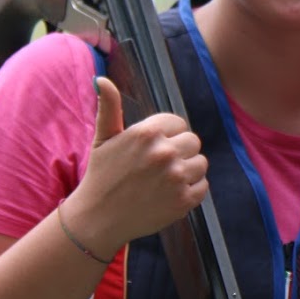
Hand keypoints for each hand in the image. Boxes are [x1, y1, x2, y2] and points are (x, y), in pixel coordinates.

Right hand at [65, 78, 209, 249]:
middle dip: (179, 152)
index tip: (151, 150)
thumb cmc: (101, 175)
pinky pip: (202, 186)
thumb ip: (109, 107)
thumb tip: (101, 79)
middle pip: (193, 141)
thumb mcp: (103, 138)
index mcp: (147, 133)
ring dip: (186, 171)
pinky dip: (190, 191)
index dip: (167, 136)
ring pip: (200, 163)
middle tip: (157, 167)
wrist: (97, 219)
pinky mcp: (184, 201)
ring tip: (162, 181)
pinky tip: (168, 195)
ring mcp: (176, 178)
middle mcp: (164, 152)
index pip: (179, 124)